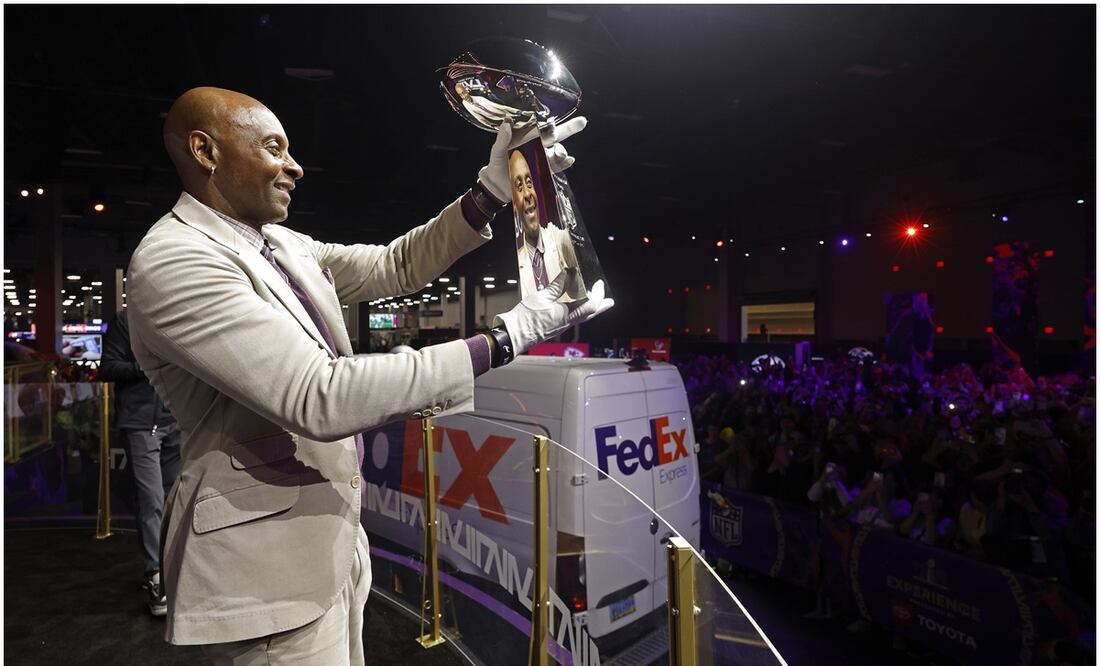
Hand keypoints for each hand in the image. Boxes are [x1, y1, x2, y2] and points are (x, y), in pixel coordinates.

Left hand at [478, 116, 587, 201]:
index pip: (543, 127)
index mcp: (528, 137)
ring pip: (558, 151)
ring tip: (561, 155)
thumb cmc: (497, 163)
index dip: (551, 123)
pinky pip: (558, 166)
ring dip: (562, 151)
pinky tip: (569, 160)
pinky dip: (564, 163)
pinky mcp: (545, 171)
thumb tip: (507, 121)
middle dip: (570, 128)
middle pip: (557, 136)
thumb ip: (503, 137)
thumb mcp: (498, 149)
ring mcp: (543, 159)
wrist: (498, 184)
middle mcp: (539, 146)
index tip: (555, 123)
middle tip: (582, 122)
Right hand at [492, 270, 612, 355]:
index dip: (598, 294)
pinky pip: (573, 319)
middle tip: (610, 302)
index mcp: (566, 315)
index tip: (599, 284)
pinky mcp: (555, 327)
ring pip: (583, 317)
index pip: (590, 305)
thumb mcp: (541, 298)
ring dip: (591, 308)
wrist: (513, 336)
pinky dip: (580, 311)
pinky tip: (576, 307)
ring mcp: (562, 326)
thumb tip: (568, 274)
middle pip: (590, 314)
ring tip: (596, 302)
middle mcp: (567, 322)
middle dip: (601, 306)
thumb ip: (556, 286)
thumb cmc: (524, 319)